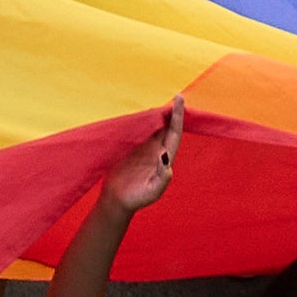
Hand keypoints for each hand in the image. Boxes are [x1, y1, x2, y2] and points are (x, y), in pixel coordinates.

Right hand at [106, 96, 186, 215]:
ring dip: (158, 114)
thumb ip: (162, 177)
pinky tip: (142, 112)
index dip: (178, 117)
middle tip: (176, 95)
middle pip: (167, 127)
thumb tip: (165, 155)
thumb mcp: (152, 192)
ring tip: (162, 100)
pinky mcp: (132, 148)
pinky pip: (140, 130)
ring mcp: (144, 149)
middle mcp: (157, 151)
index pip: (174, 133)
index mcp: (165, 160)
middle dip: (172, 112)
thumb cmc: (137, 198)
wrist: (117, 200)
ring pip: (154, 127)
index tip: (179, 100)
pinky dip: (143, 120)